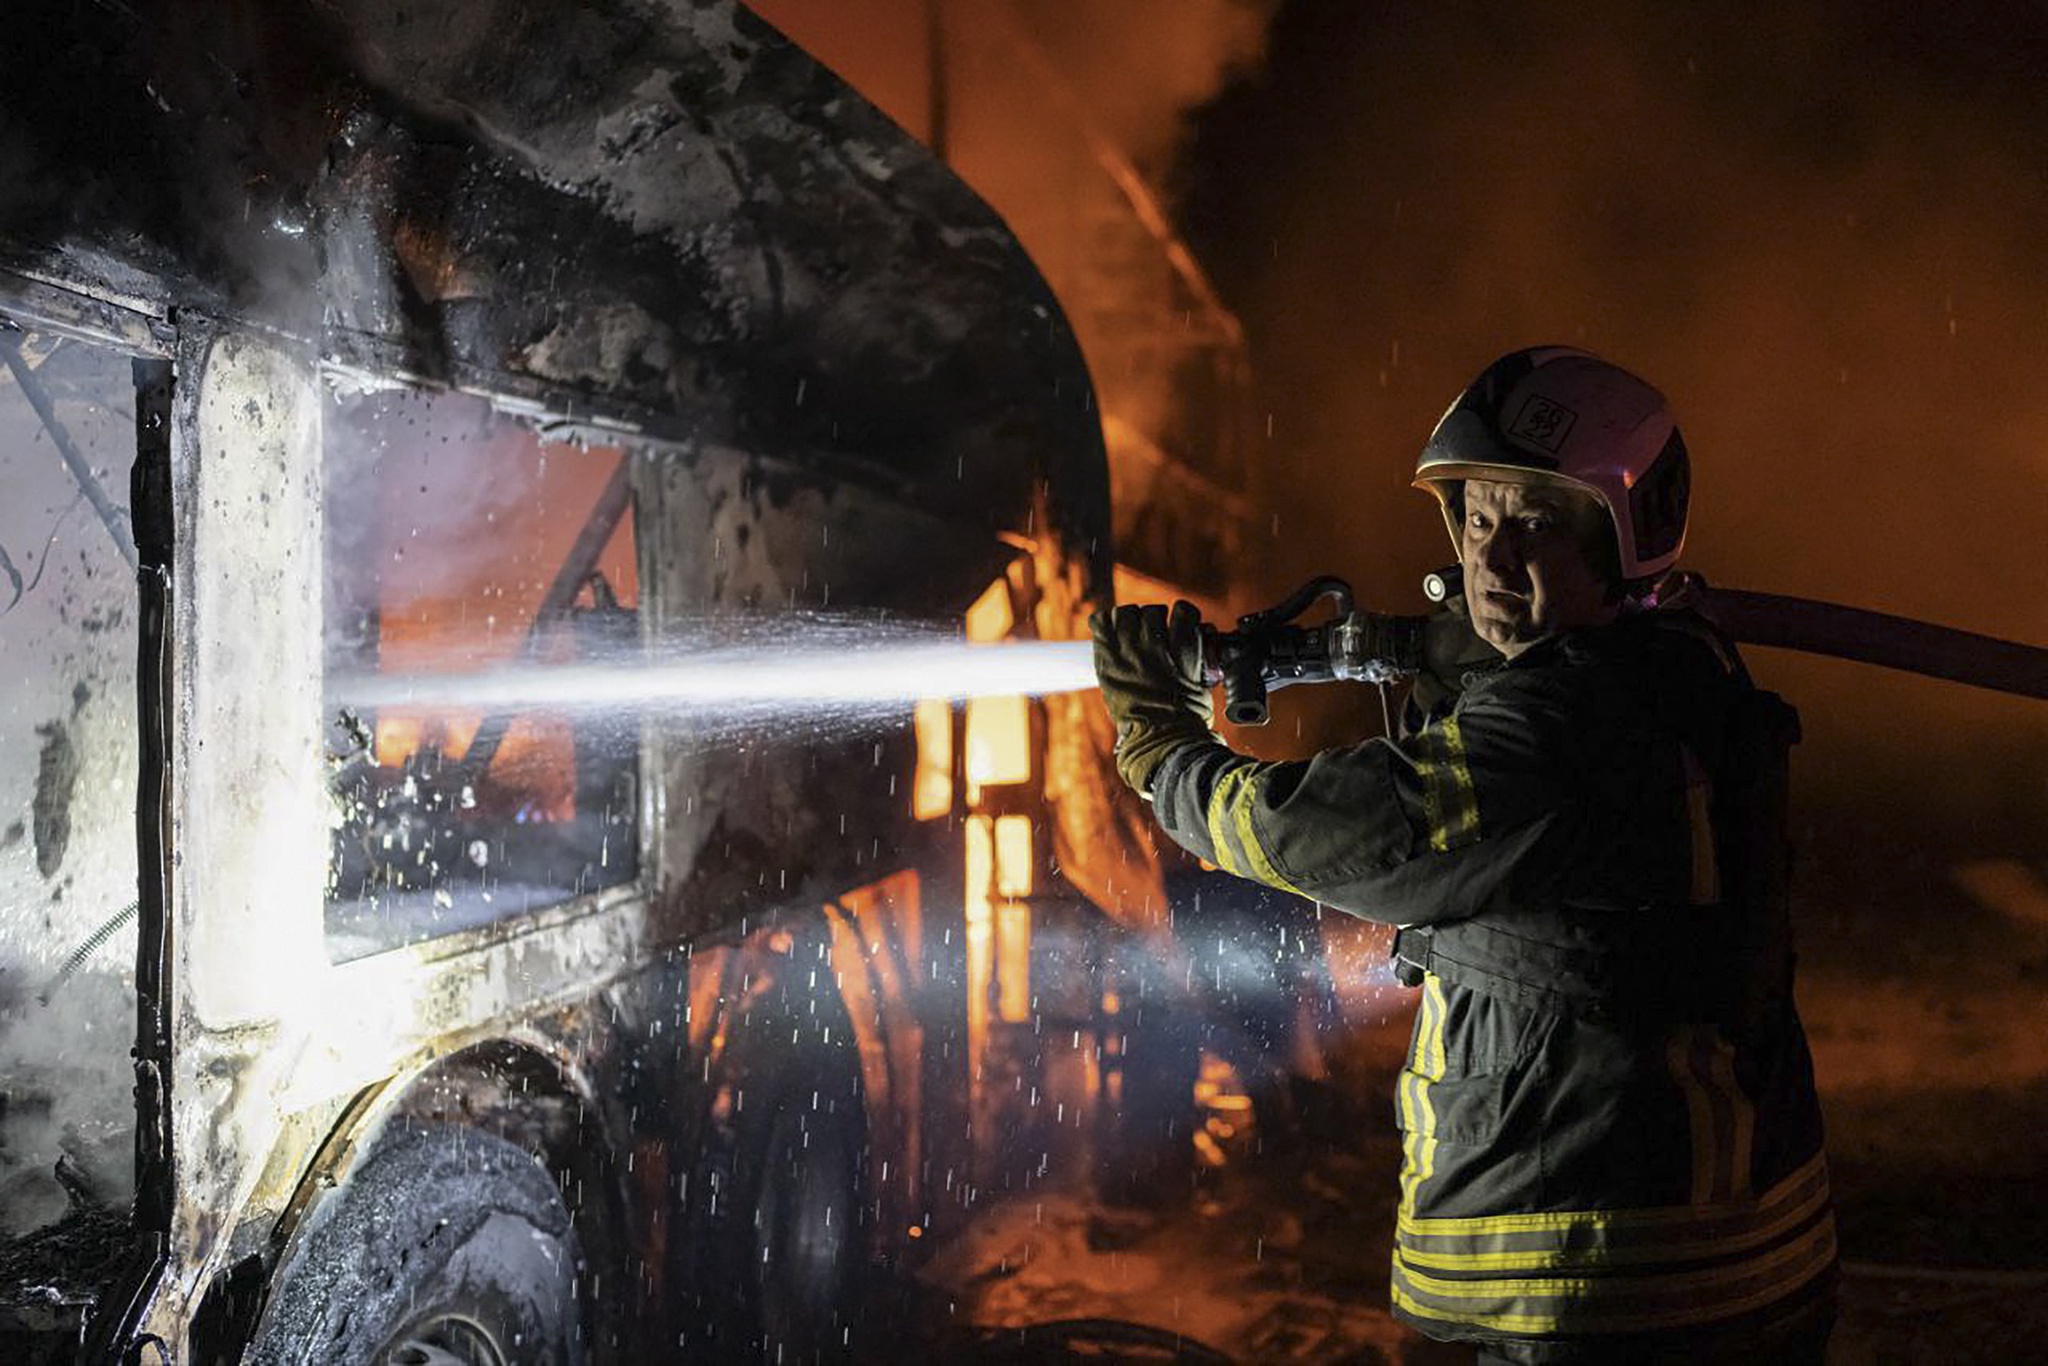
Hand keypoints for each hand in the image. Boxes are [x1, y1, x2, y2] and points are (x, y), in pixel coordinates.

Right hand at [1089, 601, 1212, 796]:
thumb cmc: (1140, 729)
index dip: (1116, 622)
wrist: (1165, 740)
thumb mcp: (1115, 698)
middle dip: (1140, 619)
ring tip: (1169, 634)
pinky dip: (1186, 616)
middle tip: (1150, 636)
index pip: (1102, 620)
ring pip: (1154, 611)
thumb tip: (1125, 664)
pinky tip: (1187, 626)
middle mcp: (1128, 649)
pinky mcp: (1183, 650)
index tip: (1124, 630)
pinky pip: (1183, 614)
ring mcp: (1155, 647)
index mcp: (1107, 662)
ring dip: (1162, 619)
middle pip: (1129, 612)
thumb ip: (1118, 673)